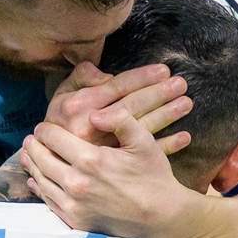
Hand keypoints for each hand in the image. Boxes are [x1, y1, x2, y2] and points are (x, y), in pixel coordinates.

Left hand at [22, 105, 208, 237]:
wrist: (160, 217)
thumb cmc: (153, 176)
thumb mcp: (143, 141)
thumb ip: (120, 120)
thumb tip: (93, 114)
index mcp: (90, 160)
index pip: (53, 138)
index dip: (45, 129)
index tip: (43, 126)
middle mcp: (76, 183)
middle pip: (42, 159)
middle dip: (34, 146)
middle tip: (30, 139)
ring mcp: (74, 204)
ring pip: (42, 181)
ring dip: (33, 166)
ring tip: (28, 155)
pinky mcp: (75, 220)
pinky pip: (49, 202)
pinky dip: (39, 189)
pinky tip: (36, 180)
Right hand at [45, 61, 192, 151]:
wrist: (50, 163)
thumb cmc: (59, 124)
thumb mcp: (61, 97)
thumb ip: (80, 79)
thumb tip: (104, 73)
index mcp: (80, 107)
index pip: (116, 87)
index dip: (140, 78)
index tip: (162, 70)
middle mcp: (93, 128)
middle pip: (132, 106)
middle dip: (158, 94)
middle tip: (181, 84)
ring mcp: (105, 149)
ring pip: (140, 129)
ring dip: (166, 116)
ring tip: (186, 104)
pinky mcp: (113, 166)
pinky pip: (142, 155)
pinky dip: (166, 146)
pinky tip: (184, 137)